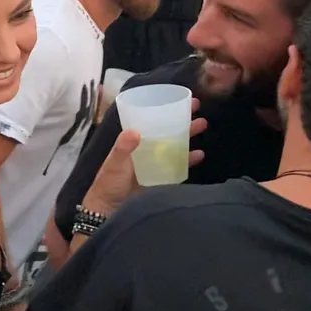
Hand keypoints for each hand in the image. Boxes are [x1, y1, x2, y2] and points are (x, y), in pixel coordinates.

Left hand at [82, 99, 207, 213]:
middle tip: (199, 110)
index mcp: (134, 141)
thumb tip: (134, 131)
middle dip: (182, 120)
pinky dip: (189, 160)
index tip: (181, 99)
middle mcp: (146, 148)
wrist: (109, 211)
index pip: (152, 120)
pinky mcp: (163, 178)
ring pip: (175, 145)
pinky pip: (178, 166)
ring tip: (203, 126)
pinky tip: (200, 154)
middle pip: (167, 130)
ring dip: (188, 136)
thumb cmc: (108, 184)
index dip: (166, 109)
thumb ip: (123, 149)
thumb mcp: (114, 164)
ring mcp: (155, 162)